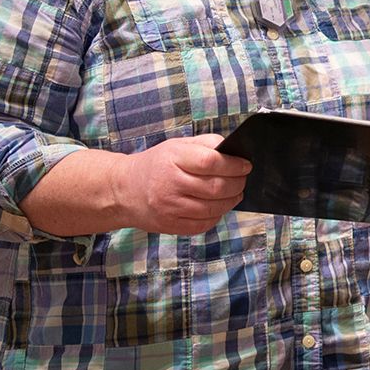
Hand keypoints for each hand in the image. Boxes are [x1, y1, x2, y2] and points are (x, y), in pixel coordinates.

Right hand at [119, 134, 251, 235]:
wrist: (124, 190)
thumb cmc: (157, 164)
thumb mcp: (177, 145)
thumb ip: (207, 144)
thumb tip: (235, 150)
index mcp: (172, 159)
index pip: (211, 162)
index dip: (234, 165)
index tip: (246, 165)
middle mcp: (169, 184)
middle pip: (216, 187)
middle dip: (237, 183)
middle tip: (243, 179)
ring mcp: (169, 207)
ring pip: (214, 208)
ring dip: (231, 200)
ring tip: (235, 192)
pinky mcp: (171, 225)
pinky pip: (205, 223)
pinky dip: (218, 215)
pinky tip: (218, 206)